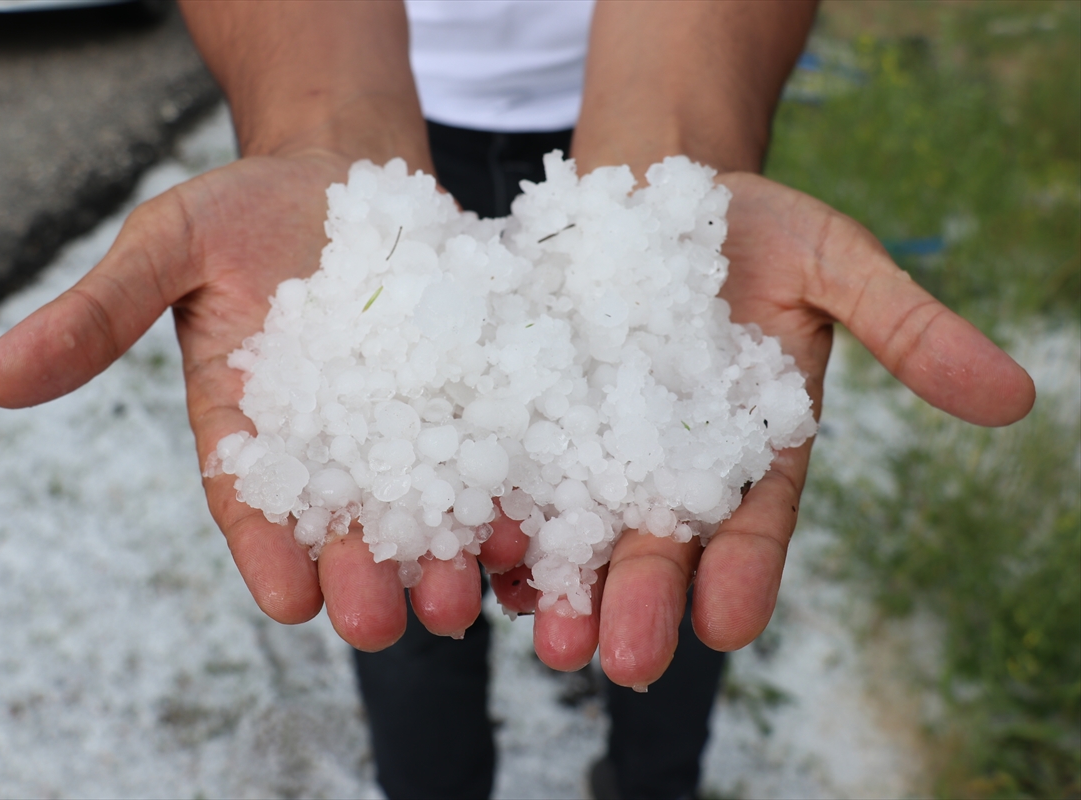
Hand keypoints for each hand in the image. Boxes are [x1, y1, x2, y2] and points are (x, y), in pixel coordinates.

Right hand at [0, 151, 506, 650]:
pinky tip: (528, 519)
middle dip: (363, 576)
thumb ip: (99, 314)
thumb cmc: (243, 210)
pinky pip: (489, 447)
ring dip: (444, 555)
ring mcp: (403, 422)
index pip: (252, 507)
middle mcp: (329, 443)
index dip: (268, 554)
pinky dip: (506, 486)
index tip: (290, 601)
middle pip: (345, 525)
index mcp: (247, 428)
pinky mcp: (467, 393)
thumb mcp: (167, 248)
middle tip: (381, 624)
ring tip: (461, 593)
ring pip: (424, 505)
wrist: (343, 167)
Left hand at [496, 172, 1035, 685]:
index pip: (752, 521)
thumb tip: (1017, 397)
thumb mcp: (836, 259)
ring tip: (545, 633)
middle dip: (640, 599)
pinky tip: (480, 555)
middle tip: (623, 661)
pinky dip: (496, 510)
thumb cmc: (754, 224)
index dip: (744, 570)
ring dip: (559, 582)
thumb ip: (908, 328)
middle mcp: (668, 460)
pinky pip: (509, 467)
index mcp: (749, 445)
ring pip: (577, 523)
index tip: (728, 625)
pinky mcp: (527, 410)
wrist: (650, 184)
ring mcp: (592, 440)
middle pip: (656, 539)